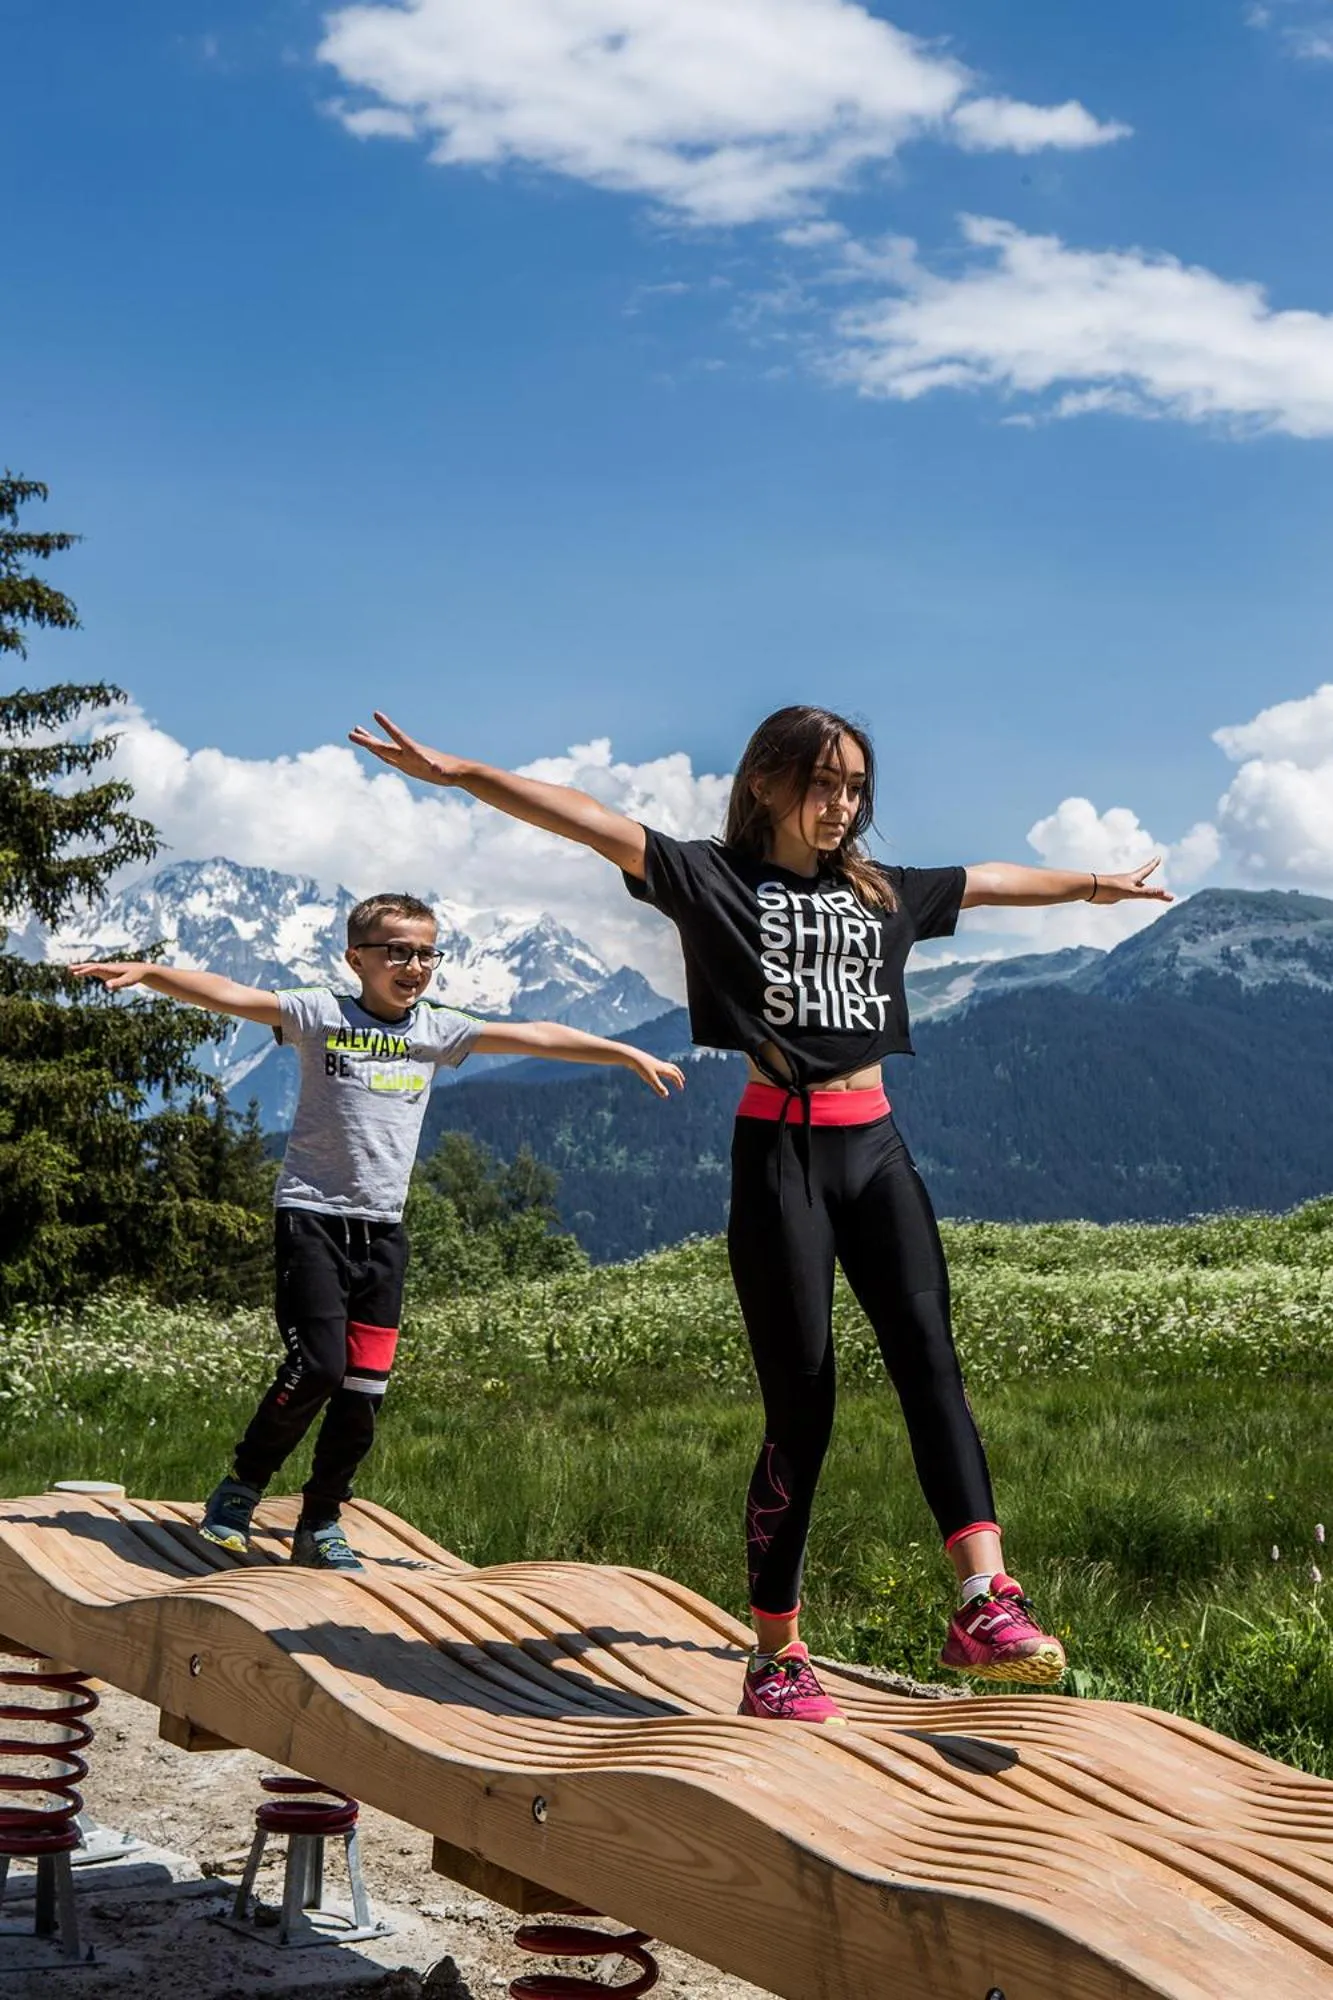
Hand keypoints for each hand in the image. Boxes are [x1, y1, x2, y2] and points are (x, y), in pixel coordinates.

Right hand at [68, 961, 151, 990]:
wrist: (142, 970)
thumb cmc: (135, 975)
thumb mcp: (128, 981)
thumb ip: (118, 983)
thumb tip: (106, 986)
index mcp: (110, 969)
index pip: (95, 968)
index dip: (85, 971)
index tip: (76, 973)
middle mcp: (107, 968)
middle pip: (91, 966)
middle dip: (80, 967)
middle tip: (69, 969)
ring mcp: (107, 970)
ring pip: (92, 968)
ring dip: (82, 969)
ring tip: (71, 971)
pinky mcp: (108, 973)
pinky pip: (96, 971)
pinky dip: (88, 972)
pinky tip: (82, 974)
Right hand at [348, 712, 467, 786]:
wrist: (456, 772)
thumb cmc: (451, 772)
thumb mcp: (445, 773)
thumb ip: (439, 770)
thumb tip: (437, 769)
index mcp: (414, 751)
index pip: (397, 737)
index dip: (387, 726)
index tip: (376, 713)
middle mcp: (407, 752)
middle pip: (384, 745)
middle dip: (368, 739)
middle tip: (351, 731)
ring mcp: (406, 757)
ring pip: (384, 748)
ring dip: (370, 739)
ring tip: (356, 729)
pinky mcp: (406, 763)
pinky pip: (388, 757)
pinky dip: (378, 751)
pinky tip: (371, 747)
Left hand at [622, 1051, 685, 1098]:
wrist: (633, 1057)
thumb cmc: (642, 1068)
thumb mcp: (651, 1079)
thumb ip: (659, 1087)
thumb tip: (666, 1096)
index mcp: (664, 1069)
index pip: (675, 1075)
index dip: (679, 1082)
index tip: (681, 1089)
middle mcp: (661, 1065)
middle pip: (674, 1069)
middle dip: (679, 1075)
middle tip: (682, 1080)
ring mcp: (656, 1064)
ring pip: (668, 1067)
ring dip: (672, 1072)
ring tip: (672, 1077)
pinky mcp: (650, 1063)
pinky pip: (661, 1067)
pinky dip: (664, 1071)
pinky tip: (659, 1074)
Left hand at [1091, 857, 1172, 904]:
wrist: (1090, 889)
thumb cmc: (1110, 888)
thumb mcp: (1131, 892)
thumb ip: (1148, 893)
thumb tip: (1164, 892)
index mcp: (1133, 878)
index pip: (1147, 869)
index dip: (1153, 864)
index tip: (1158, 857)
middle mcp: (1128, 881)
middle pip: (1142, 877)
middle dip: (1149, 871)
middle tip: (1153, 865)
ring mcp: (1121, 888)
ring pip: (1134, 886)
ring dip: (1142, 886)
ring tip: (1146, 887)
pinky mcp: (1115, 894)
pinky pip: (1126, 893)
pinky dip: (1132, 893)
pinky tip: (1128, 895)